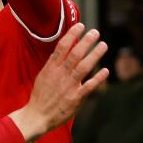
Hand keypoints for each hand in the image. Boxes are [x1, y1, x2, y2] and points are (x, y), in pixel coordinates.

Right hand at [10, 24, 107, 142]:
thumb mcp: (43, 76)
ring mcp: (68, 86)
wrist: (37, 116)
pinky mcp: (75, 98)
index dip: (72, 35)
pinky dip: (98, 78)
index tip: (80, 26)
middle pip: (75, 54)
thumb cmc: (40, 96)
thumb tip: (64, 49)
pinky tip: (105, 70)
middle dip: (86, 41)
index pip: (62, 47)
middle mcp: (60, 75)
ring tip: (103, 45)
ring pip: (84, 67)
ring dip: (95, 55)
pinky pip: (89, 87)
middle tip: (95, 32)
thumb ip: (54, 63)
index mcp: (51, 68)